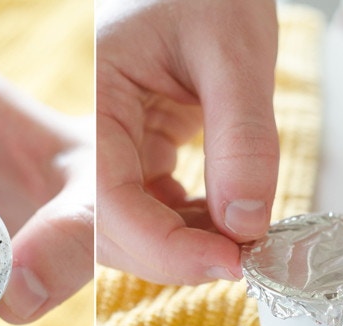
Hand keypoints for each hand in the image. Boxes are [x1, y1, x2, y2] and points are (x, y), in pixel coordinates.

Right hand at [96, 0, 278, 283]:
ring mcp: (116, 149)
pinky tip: (227, 222)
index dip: (162, 245)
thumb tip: (245, 224)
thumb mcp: (235, 48)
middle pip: (108, 228)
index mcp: (99, 96)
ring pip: (130, 229)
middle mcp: (96, 132)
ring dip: (183, 249)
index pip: (106, 198)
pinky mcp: (140, 158)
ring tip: (245, 239)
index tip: (230, 260)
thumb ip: (241, 137)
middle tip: (246, 259)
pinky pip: (154, 211)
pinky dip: (191, 229)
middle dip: (173, 256)